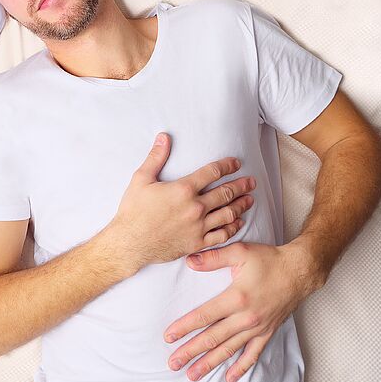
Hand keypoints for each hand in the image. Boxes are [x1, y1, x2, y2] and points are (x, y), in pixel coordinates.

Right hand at [109, 133, 256, 268]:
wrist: (129, 243)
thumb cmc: (133, 211)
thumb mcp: (141, 179)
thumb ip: (155, 157)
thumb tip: (164, 137)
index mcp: (183, 189)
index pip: (213, 172)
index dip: (227, 166)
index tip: (235, 164)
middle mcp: (195, 207)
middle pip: (226, 193)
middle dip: (241, 185)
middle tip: (251, 181)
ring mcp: (198, 226)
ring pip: (228, 214)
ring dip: (241, 205)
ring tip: (249, 199)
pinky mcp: (197, 243)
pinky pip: (222, 235)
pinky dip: (233, 228)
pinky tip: (238, 222)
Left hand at [163, 241, 324, 381]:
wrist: (300, 271)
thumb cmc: (269, 260)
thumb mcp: (239, 252)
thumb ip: (213, 258)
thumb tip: (189, 261)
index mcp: (236, 297)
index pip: (204, 316)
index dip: (184, 327)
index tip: (168, 337)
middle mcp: (246, 317)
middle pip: (213, 338)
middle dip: (191, 352)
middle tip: (173, 363)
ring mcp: (257, 328)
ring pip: (229, 350)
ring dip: (210, 363)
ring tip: (192, 375)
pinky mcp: (267, 332)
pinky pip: (253, 354)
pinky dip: (241, 367)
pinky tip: (229, 378)